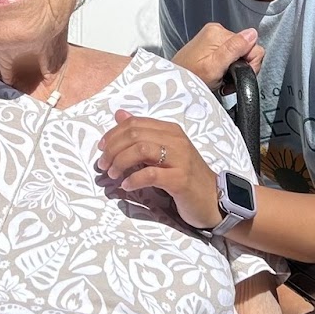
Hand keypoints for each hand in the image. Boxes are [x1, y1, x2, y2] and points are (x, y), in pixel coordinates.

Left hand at [96, 111, 221, 230]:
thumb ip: (142, 134)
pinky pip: (151, 174)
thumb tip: (120, 114)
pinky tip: (127, 186)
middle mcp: (176, 140)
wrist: (212, 199)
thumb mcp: (163, 151)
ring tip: (113, 174)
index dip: (112, 134)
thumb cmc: (184, 175)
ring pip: (141, 150)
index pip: (134, 123)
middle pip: (134, 134)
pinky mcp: (180, 179)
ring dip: (120, 162)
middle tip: (103, 165)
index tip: (101, 149)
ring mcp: (180, 159)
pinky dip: (134, 180)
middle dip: (112, 149)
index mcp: (170, 130)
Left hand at [172, 24, 262, 88]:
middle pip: (246, 49)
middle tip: (227, 80)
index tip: (237, 75)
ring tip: (221, 79)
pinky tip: (219, 76)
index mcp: (218, 32)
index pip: (252, 44)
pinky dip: (227, 68)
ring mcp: (213, 38)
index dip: (249, 64)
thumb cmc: (190, 78)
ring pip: (240, 54)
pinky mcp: (211, 47)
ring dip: (234, 70)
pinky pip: (230, 56)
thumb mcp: (214, 67)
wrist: (175, 84)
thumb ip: (233, 49)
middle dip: (241, 68)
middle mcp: (216, 31)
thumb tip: (251, 34)